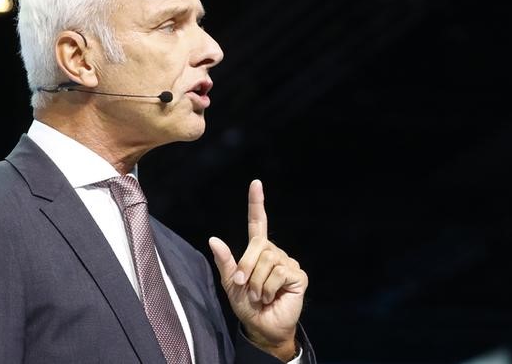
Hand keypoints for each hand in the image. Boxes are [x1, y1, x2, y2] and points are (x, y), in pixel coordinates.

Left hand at [208, 179, 307, 360]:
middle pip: (258, 246)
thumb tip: (214, 239)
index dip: (256, 203)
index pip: (258, 223)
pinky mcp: (297, 275)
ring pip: (268, 260)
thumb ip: (225, 263)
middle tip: (243, 286)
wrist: (262, 327)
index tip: (256, 184)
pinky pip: (278, 273)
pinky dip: (268, 288)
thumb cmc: (247, 307)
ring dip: (256, 282)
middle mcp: (275, 253)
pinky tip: (271, 297)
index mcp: (258, 252)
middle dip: (246, 267)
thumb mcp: (230, 285)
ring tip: (259, 295)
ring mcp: (288, 262)